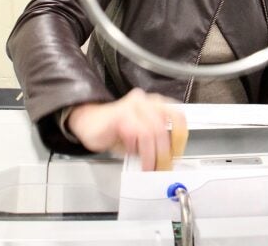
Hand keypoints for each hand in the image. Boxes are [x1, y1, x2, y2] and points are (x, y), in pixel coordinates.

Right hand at [67, 88, 187, 170]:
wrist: (87, 122)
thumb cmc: (114, 129)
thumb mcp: (140, 137)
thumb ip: (155, 144)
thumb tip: (167, 160)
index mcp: (154, 104)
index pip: (177, 116)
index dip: (180, 137)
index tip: (177, 153)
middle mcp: (145, 101)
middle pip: (164, 126)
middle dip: (165, 152)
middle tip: (163, 166)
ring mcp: (132, 106)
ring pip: (152, 131)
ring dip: (152, 154)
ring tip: (149, 166)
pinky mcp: (119, 114)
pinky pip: (135, 133)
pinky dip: (136, 149)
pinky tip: (132, 154)